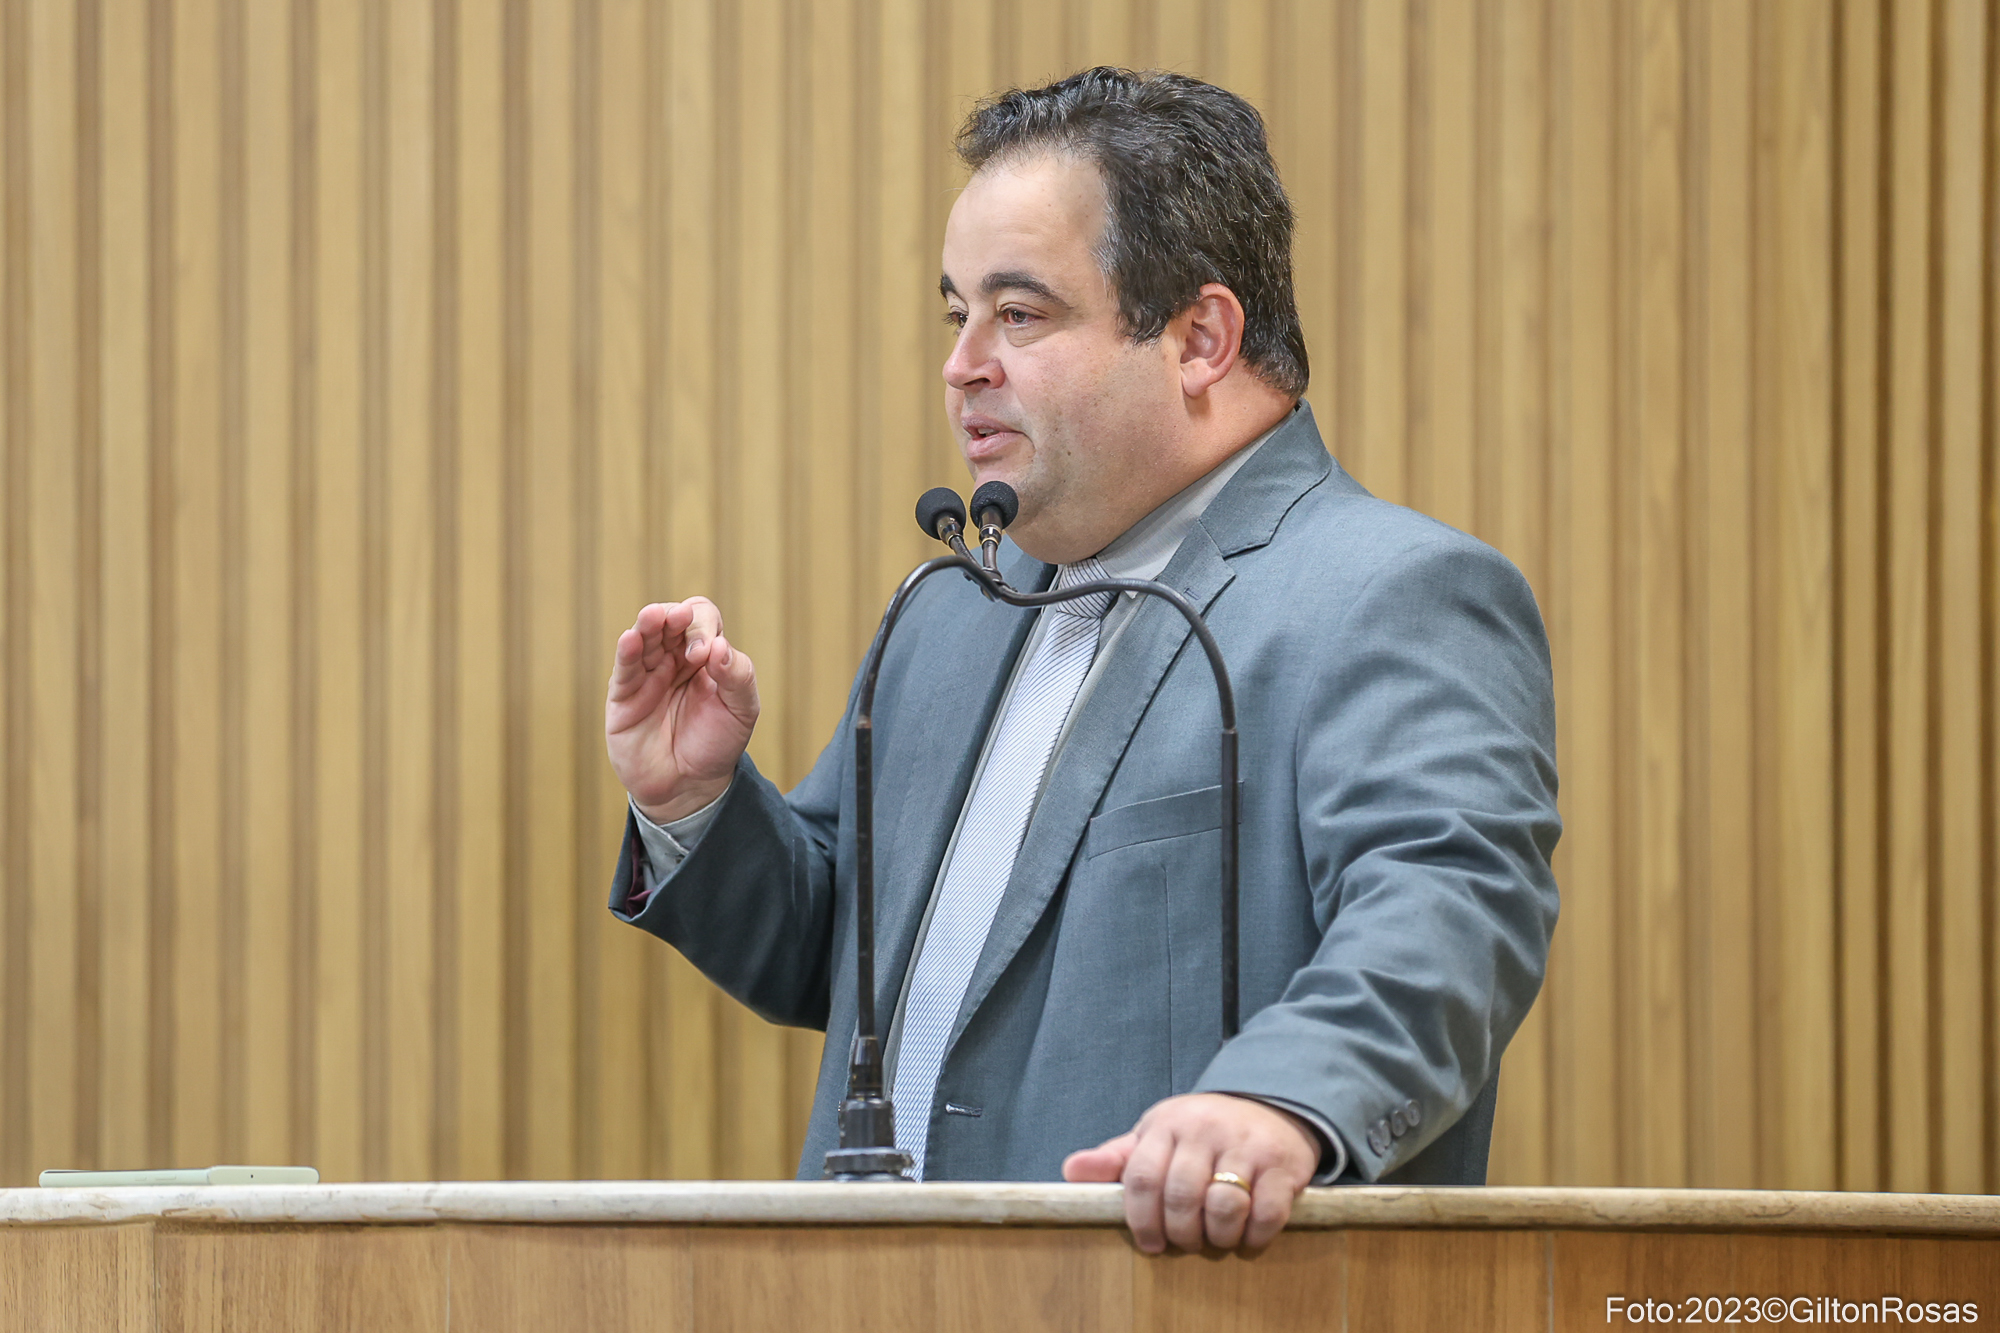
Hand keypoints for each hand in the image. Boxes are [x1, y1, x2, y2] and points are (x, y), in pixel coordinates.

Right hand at [606, 598, 758, 823]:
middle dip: (676, 617)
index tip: (707, 654)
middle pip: (670, 620)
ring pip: (644, 637)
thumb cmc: (717, 744)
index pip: (702, 619)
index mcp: (705, 656)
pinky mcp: (624, 696)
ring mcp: (647, 675)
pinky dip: (627, 650)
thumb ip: (738, 677)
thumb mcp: (742, 711)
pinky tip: (631, 638)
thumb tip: (718, 646)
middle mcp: (674, 659)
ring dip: (649, 623)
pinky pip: (624, 667)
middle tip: (683, 622)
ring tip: (654, 615)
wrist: (689, 787)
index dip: (703, 627)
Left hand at [1061, 1092, 1317, 1252]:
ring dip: (1217, 1237)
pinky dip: (1254, 1235)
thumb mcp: (1156, 1136)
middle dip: (1180, 1233)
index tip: (1150, 1243)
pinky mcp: (1282, 1163)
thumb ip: (1117, 1158)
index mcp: (1167, 1123)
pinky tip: (1247, 1234)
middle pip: (1180, 1197)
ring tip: (1215, 1238)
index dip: (1141, 1219)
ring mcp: (1246, 1144)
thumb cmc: (1201, 1132)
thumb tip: (1070, 1171)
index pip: (1141, 1177)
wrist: (1269, 1105)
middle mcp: (1205, 1129)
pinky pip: (1265, 1213)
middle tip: (1185, 1242)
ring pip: (1223, 1207)